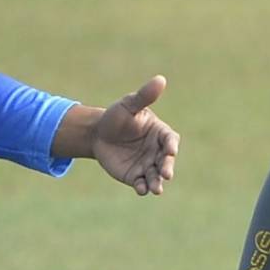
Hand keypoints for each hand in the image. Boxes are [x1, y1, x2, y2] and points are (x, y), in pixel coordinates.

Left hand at [93, 75, 179, 194]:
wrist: (98, 134)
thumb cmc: (117, 116)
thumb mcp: (129, 105)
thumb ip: (144, 96)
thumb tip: (161, 79)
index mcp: (160, 133)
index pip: (170, 140)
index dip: (171, 146)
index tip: (171, 150)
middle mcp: (157, 151)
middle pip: (166, 161)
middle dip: (167, 168)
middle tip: (166, 174)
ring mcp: (147, 165)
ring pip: (156, 176)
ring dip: (157, 183)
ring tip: (156, 189)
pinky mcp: (135, 176)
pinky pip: (141, 183)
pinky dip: (143, 188)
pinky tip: (141, 189)